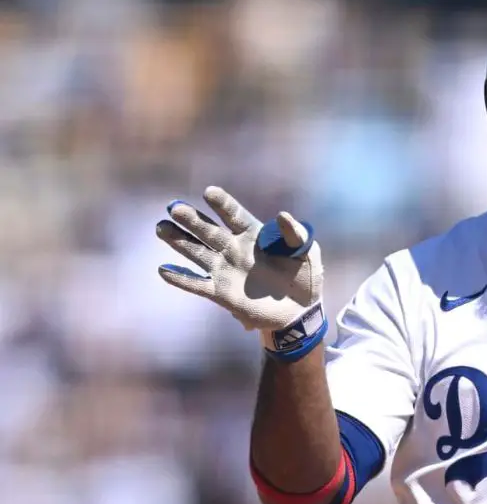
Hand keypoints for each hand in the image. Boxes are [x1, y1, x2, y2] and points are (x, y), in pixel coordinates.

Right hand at [155, 186, 326, 360]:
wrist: (300, 311)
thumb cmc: (305, 276)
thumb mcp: (307, 253)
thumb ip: (295, 235)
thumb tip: (282, 216)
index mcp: (254, 234)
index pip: (234, 215)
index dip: (222, 204)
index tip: (209, 192)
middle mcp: (234, 249)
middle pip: (209, 231)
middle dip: (192, 220)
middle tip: (175, 208)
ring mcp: (225, 270)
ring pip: (197, 253)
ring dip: (179, 241)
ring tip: (161, 227)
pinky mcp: (221, 293)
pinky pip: (197, 284)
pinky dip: (181, 279)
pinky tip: (164, 270)